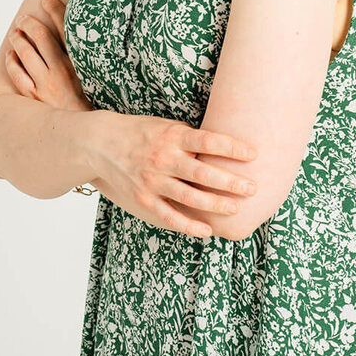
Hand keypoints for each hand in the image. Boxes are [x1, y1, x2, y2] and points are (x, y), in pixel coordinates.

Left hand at [5, 0, 92, 112]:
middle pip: (41, 37)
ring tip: (15, 33)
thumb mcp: (94, 78)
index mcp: (79, 64)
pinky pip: (17, 75)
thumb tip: (80, 40)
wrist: (84, 131)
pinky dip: (12, 62)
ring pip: (26, 54)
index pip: (65, 29)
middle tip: (23, 18)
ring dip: (18, 40)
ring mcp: (45, 86)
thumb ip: (87, 58)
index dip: (55, 10)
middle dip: (29, 23)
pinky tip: (11, 55)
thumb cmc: (92, 103)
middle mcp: (61, 72)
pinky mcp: (33, 98)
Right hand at [92, 112, 258, 238]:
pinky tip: (207, 231)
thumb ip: (192, 138)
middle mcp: (163, 158)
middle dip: (230, 181)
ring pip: (189, 197)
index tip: (254, 153)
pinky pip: (169, 216)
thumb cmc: (142, 132)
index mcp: (173, 136)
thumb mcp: (167, 125)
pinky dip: (188, 225)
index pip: (208, 141)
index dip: (232, 147)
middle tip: (252, 187)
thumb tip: (227, 149)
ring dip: (215, 205)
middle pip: (202, 172)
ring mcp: (152, 180)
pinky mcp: (143, 198)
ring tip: (236, 209)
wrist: (101, 143)